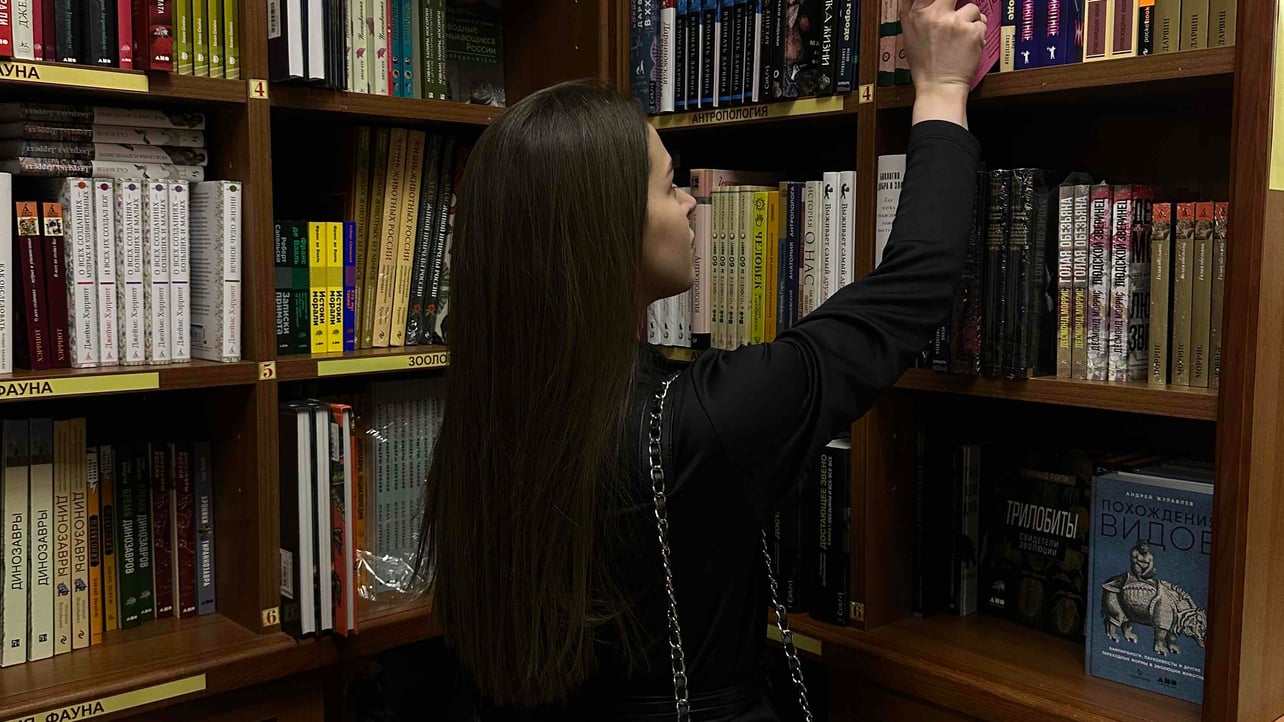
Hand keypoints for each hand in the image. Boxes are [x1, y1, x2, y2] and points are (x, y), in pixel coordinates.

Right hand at [900, 0, 986, 125]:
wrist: (939, 86)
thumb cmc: (925, 65)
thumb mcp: (909, 35)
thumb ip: (915, 12)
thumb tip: (922, 0)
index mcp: (915, 15)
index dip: (940, 0)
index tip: (944, 4)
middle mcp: (933, 15)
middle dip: (956, 4)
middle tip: (957, 17)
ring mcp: (954, 22)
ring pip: (971, 8)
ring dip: (970, 20)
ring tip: (962, 37)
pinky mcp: (972, 30)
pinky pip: (981, 23)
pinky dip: (978, 33)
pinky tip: (968, 45)